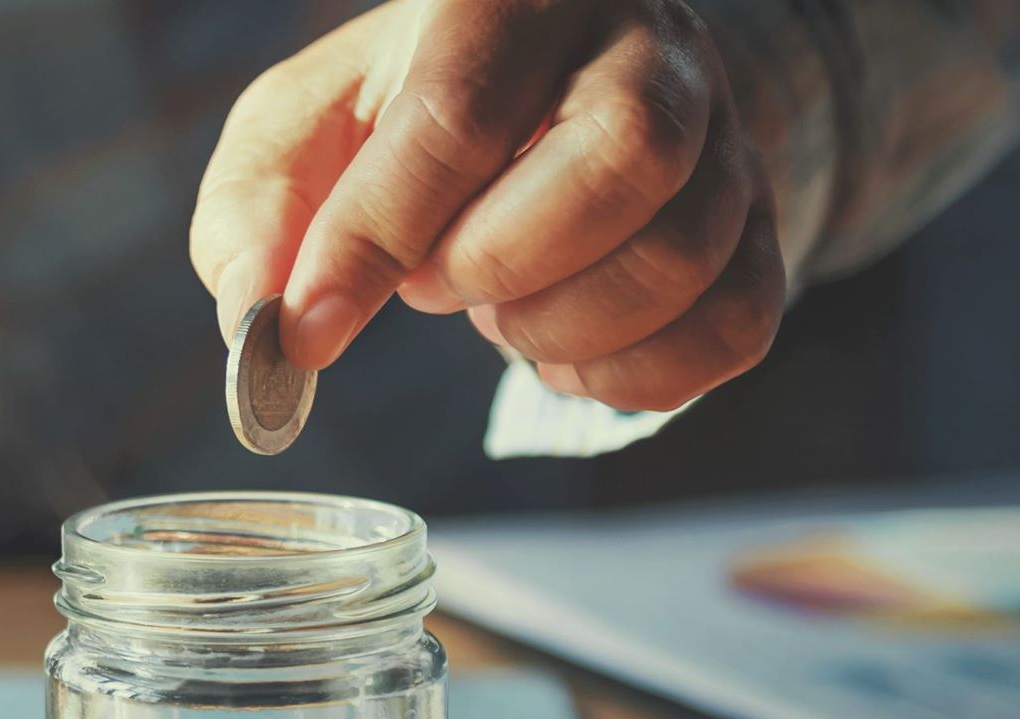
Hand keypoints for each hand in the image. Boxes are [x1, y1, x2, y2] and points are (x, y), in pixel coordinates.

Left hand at [191, 0, 783, 411]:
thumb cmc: (409, 108)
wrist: (551, 86)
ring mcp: (724, 132)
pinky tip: (561, 346)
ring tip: (494, 305)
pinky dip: (628, 375)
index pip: (457, 119)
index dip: (372, 242)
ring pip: (683, 253)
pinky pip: (732, 326)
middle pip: (623, 157)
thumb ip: (258, 214)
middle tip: (434, 282)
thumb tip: (262, 313)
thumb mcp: (306, 129)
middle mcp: (646, 43)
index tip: (307, 331)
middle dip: (497, 261)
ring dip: (558, 324)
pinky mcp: (760, 221)